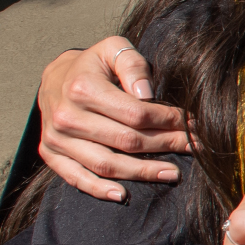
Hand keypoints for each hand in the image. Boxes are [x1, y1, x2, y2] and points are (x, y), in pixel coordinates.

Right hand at [37, 40, 190, 199]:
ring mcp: (56, 139)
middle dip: (165, 145)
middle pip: (126, 141)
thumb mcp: (112, 49)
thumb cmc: (93, 65)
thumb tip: (148, 93)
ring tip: (173, 173)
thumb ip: (133, 65)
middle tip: (193, 148)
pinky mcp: (50, 154)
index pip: (136, 114)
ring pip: (106, 164)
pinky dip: (99, 190)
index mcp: (83, 88)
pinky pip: (76, 178)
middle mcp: (67, 117)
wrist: (54, 78)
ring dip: (143, 173)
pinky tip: (124, 195)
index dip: (168, 121)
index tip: (191, 124)